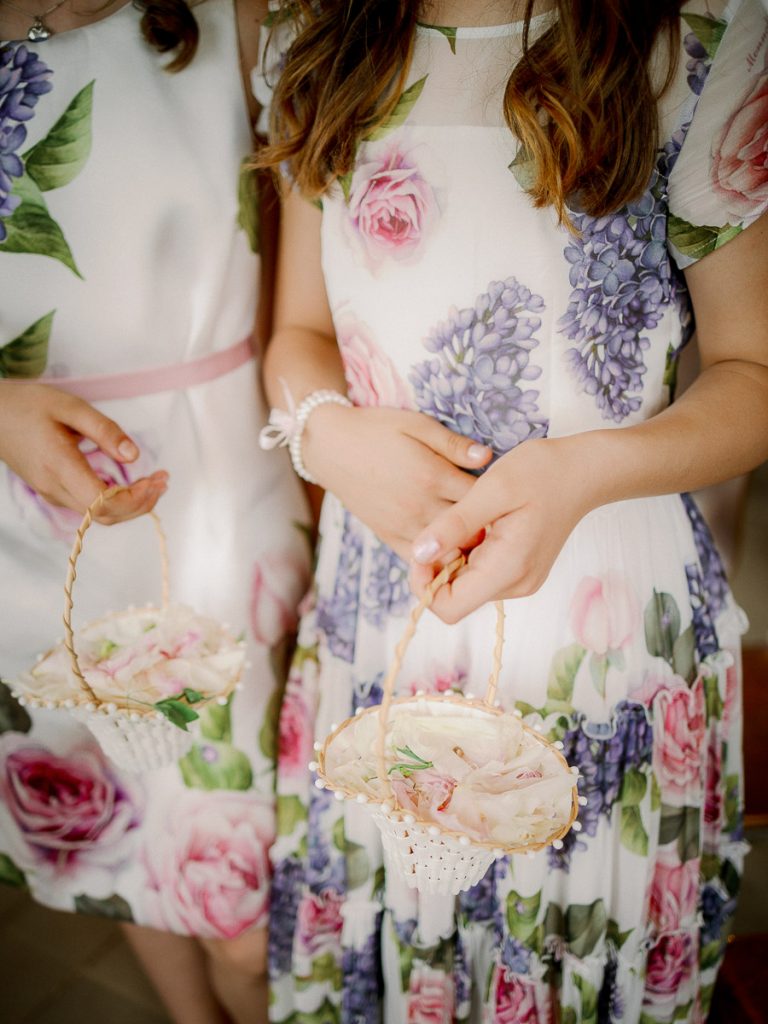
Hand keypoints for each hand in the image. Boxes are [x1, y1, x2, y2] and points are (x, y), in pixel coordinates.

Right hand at [0, 382, 167, 523]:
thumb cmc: (29, 405)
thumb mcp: (70, 407)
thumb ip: (104, 431)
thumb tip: (134, 456)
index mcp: (58, 466)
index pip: (102, 502)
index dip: (134, 499)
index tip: (156, 480)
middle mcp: (54, 487)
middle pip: (105, 516)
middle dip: (141, 503)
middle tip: (164, 480)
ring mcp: (52, 493)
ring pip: (99, 516)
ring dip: (132, 504)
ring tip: (155, 481)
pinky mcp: (54, 492)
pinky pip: (91, 507)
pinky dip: (117, 501)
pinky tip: (132, 483)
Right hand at [303, 405, 491, 560]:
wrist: (330, 447)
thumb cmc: (376, 430)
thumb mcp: (417, 425)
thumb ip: (453, 444)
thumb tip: (488, 456)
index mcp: (432, 476)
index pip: (481, 498)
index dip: (500, 500)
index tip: (512, 499)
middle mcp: (419, 507)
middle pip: (469, 529)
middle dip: (490, 528)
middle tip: (508, 525)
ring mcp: (402, 525)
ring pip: (447, 550)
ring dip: (466, 547)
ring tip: (486, 542)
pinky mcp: (388, 536)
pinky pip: (419, 559)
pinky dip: (438, 559)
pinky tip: (453, 551)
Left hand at [409, 436, 600, 621]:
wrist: (584, 471)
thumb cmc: (542, 472)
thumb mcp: (492, 489)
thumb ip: (454, 525)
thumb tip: (418, 553)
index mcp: (508, 569)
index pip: (449, 608)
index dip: (425, 584)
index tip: (424, 548)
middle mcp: (516, 584)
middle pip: (455, 597)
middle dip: (439, 566)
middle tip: (450, 524)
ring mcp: (520, 580)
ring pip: (466, 585)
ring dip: (455, 557)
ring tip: (471, 520)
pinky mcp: (520, 571)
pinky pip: (480, 573)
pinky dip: (469, 553)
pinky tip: (481, 524)